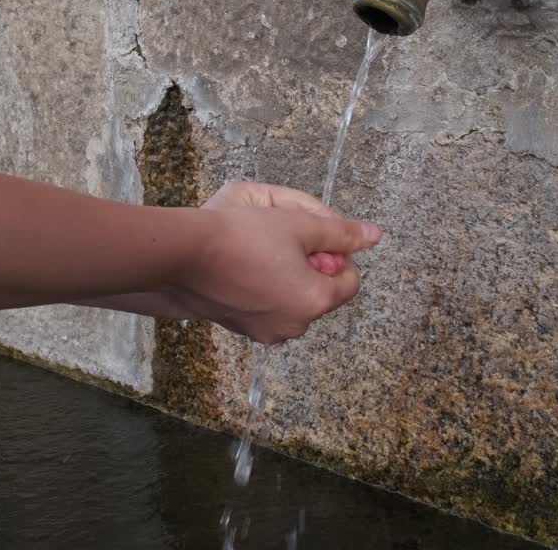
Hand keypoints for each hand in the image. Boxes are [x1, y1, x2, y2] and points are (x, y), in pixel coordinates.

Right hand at [176, 181, 381, 342]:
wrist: (183, 256)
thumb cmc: (242, 236)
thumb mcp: (298, 224)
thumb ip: (341, 231)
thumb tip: (374, 236)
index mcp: (315, 301)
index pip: (350, 280)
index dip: (338, 254)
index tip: (314, 236)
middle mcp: (295, 325)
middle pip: (321, 292)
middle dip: (312, 265)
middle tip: (285, 238)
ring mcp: (266, 332)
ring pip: (294, 299)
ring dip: (288, 276)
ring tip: (261, 250)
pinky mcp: (242, 329)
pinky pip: (268, 307)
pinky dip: (265, 288)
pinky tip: (244, 265)